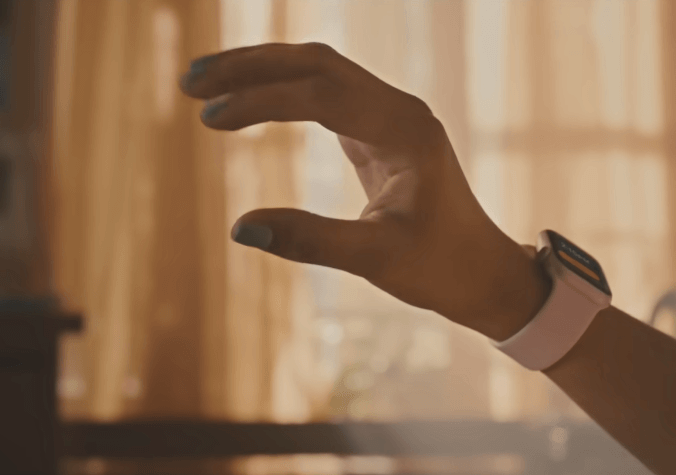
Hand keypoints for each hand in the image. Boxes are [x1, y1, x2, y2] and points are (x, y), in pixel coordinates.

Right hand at [179, 43, 548, 340]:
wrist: (483, 273)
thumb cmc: (440, 267)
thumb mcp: (376, 259)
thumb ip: (311, 240)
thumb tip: (240, 229)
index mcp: (405, 130)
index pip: (322, 95)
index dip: (262, 102)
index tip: (209, 119)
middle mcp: (400, 109)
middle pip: (317, 63)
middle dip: (252, 66)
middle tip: (192, 82)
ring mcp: (391, 116)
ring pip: (320, 72)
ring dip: (263, 71)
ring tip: (204, 86)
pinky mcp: (380, 131)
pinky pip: (325, 95)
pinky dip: (282, 93)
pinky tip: (246, 103)